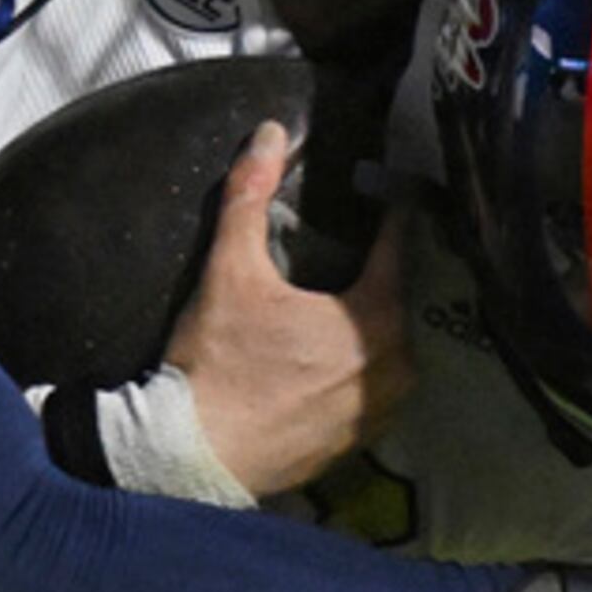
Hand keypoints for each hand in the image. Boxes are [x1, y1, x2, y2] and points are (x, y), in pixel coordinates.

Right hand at [165, 121, 412, 495]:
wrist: (195, 458)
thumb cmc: (218, 361)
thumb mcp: (229, 272)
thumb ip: (249, 198)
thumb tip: (268, 133)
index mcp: (375, 319)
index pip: (395, 249)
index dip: (391, 213)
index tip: (390, 188)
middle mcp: (394, 366)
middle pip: (392, 300)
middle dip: (376, 273)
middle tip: (358, 245)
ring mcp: (380, 410)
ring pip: (387, 347)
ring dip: (369, 323)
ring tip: (340, 299)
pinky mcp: (360, 441)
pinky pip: (371, 387)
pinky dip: (356, 366)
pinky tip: (325, 355)